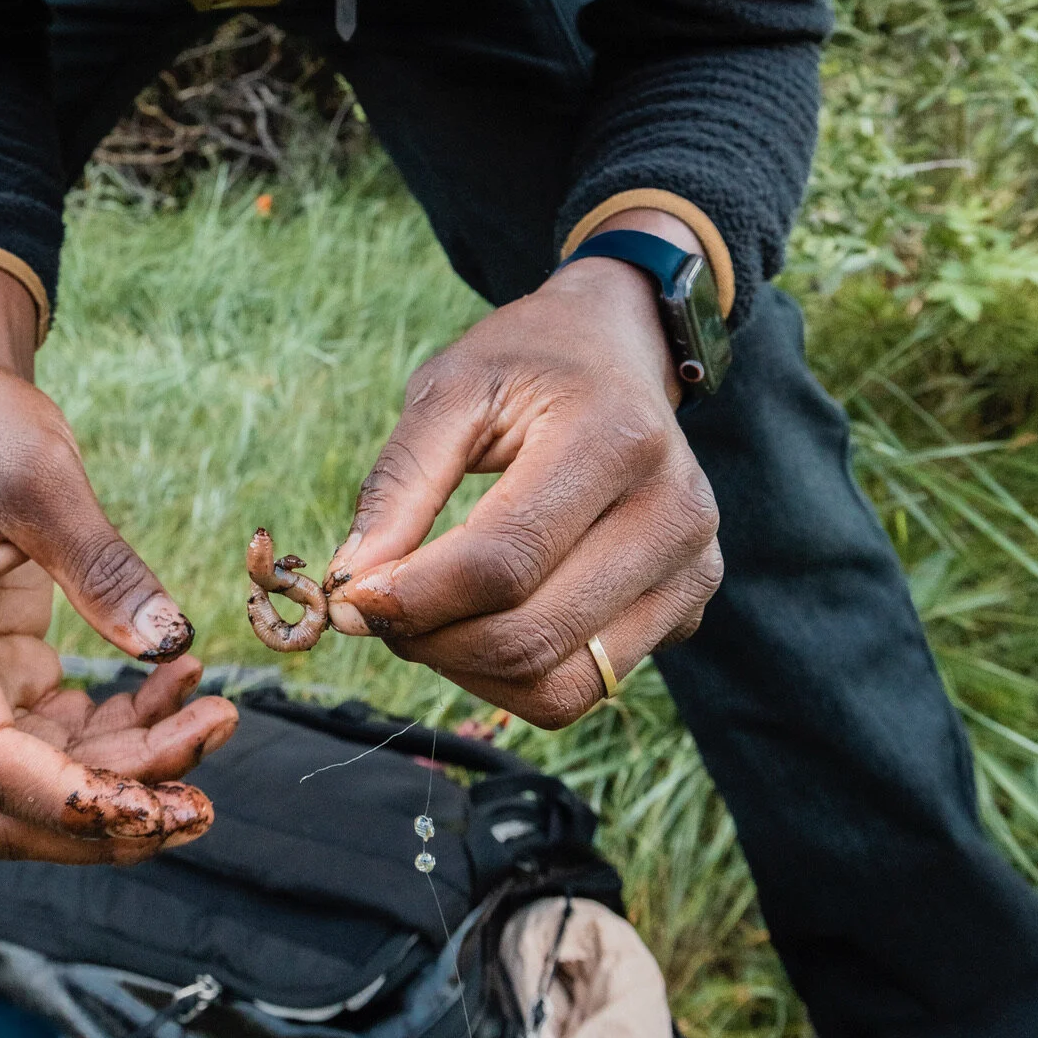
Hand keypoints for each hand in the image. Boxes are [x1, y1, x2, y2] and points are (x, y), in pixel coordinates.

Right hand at [0, 261, 236, 861]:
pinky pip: (67, 738)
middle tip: (204, 804)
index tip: (153, 809)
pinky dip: (130, 732)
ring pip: (44, 782)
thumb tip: (170, 647)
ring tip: (219, 720)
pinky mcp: (1, 680)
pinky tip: (187, 685)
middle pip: (6, 802)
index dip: (64, 801)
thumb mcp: (44, 475)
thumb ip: (103, 566)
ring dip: (132, 776)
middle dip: (105, 818)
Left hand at [324, 222, 722, 727]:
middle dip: (431, 641)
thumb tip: (354, 584)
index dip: (413, 597)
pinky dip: (514, 677)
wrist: (619, 350)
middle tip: (375, 610)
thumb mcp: (451, 388)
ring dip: (468, 672)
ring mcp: (692, 569)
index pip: (504, 561)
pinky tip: (482, 621)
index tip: (345, 597)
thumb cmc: (527, 365)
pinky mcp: (686, 609)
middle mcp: (673, 512)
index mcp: (614, 438)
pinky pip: (586, 686)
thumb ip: (400, 483)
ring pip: (561, 686)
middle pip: (532, 636)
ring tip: (426, 618)